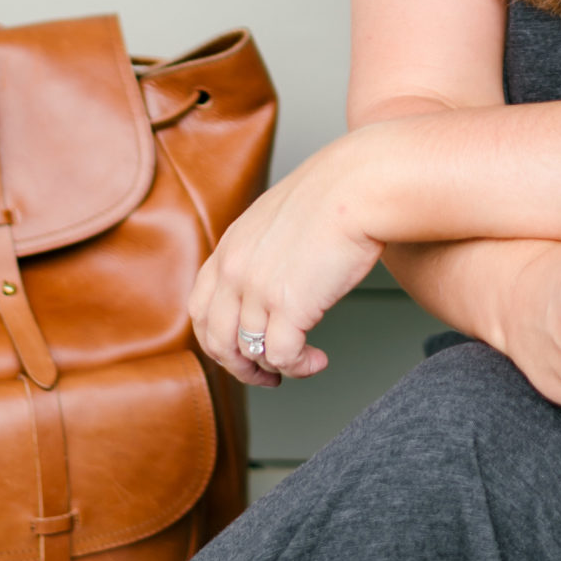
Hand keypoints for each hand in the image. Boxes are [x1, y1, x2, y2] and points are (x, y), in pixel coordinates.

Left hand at [188, 138, 381, 385]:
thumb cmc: (335, 194)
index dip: (216, 338)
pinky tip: (316, 360)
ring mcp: (258, 289)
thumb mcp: (278, 215)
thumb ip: (261, 248)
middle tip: (263, 374)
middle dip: (238, 365)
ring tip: (299, 364)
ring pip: (249, 352)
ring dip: (273, 368)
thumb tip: (272, 276)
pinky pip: (282, 356)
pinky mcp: (289, 306)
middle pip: (216, 339)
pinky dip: (299, 367)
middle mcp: (235, 269)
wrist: (360, 185)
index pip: (200, 308)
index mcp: (230, 246)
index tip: (237, 350)